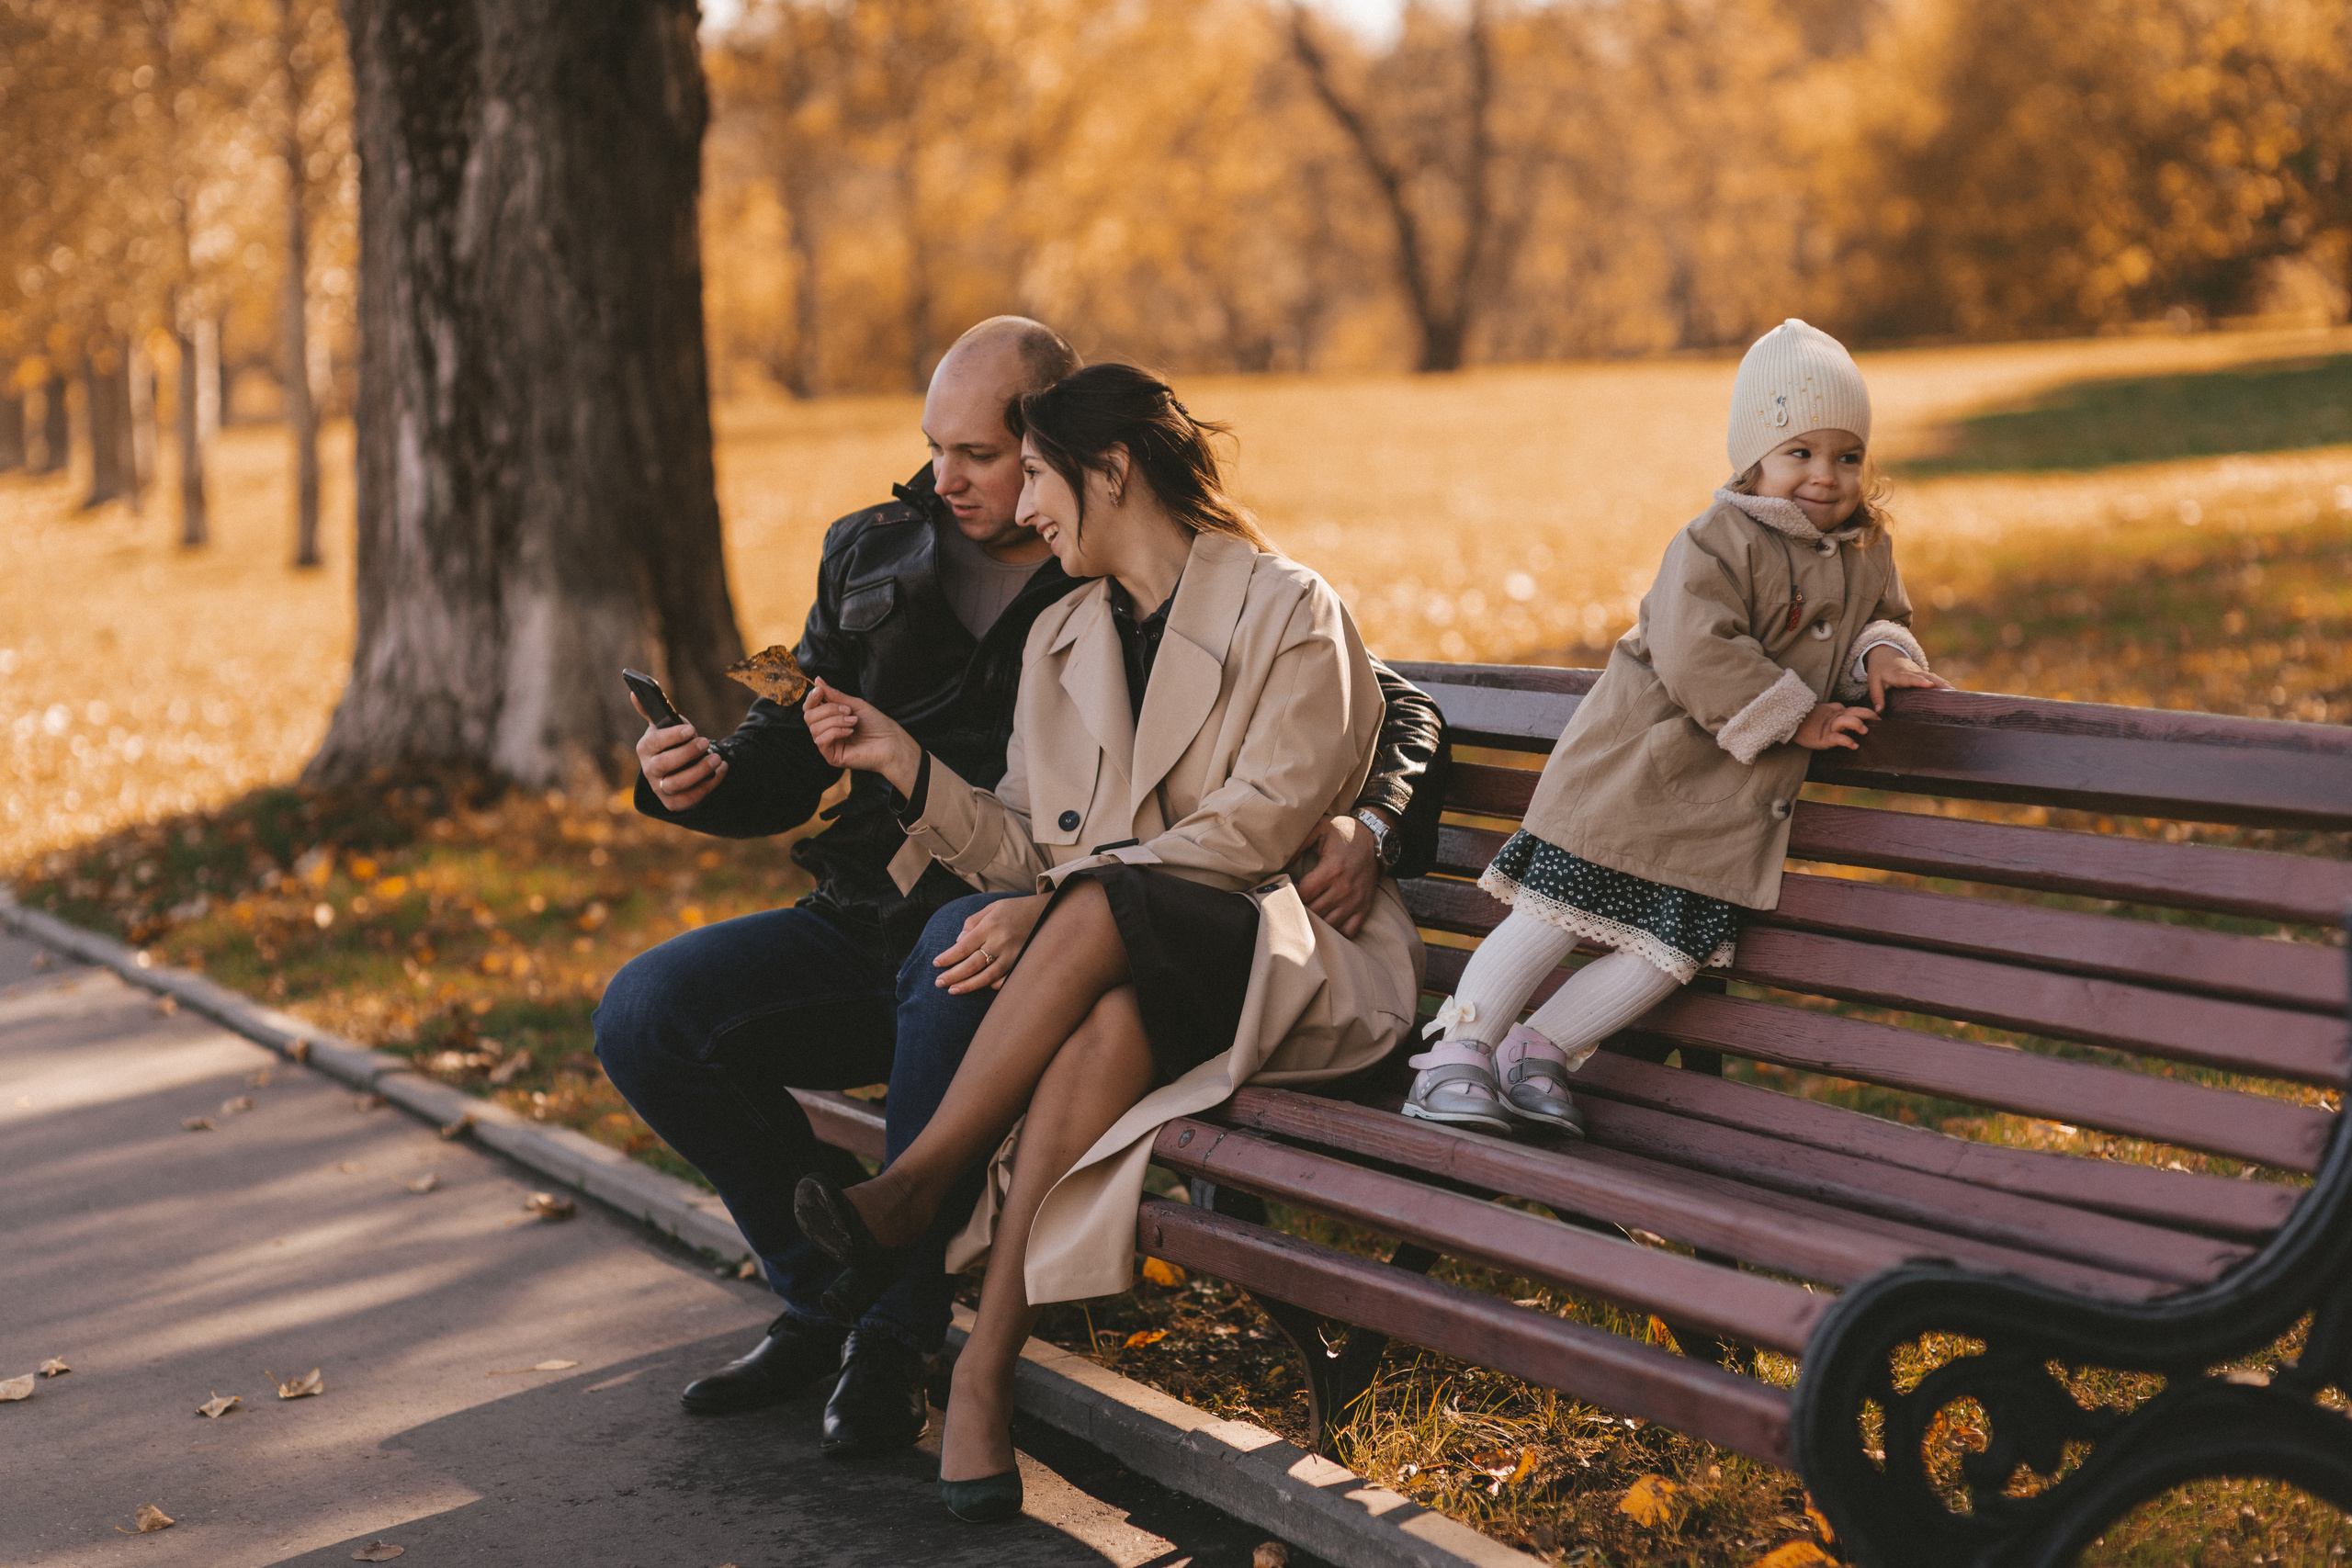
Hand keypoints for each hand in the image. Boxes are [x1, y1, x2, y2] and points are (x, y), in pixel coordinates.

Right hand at [632, 693, 727, 810]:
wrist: (675, 771)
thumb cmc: (671, 743)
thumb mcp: (663, 727)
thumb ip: (652, 710)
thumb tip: (634, 692)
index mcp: (645, 748)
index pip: (654, 743)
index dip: (672, 737)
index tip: (691, 730)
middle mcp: (649, 770)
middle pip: (663, 765)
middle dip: (687, 753)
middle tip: (706, 743)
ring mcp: (660, 788)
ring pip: (676, 784)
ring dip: (699, 771)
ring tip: (717, 758)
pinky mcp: (674, 803)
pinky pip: (691, 798)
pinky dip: (710, 784)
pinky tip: (721, 769)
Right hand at [802, 678, 921, 792]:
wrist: (891, 743)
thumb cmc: (877, 724)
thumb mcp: (854, 705)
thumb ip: (835, 695)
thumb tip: (817, 680)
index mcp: (829, 719)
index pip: (809, 708)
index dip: (811, 698)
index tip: (820, 691)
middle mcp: (826, 732)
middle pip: (809, 716)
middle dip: (828, 709)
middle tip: (849, 711)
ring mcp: (828, 745)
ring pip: (814, 728)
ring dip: (835, 720)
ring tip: (853, 721)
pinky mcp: (831, 757)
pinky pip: (821, 740)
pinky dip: (835, 732)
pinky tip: (850, 731)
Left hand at [932, 893, 1051, 993]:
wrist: (1050, 911)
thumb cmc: (1017, 909)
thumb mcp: (993, 907)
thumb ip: (973, 922)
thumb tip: (958, 941)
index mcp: (991, 926)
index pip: (964, 946)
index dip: (948, 957)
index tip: (936, 964)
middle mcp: (1001, 942)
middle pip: (972, 964)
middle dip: (953, 975)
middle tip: (938, 983)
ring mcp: (1013, 955)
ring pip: (987, 976)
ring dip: (968, 985)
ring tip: (953, 990)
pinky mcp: (1023, 963)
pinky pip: (1006, 980)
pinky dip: (993, 985)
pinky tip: (982, 987)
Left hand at [1295, 811, 1383, 937]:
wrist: (1375, 838)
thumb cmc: (1344, 833)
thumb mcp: (1320, 828)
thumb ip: (1299, 844)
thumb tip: (1281, 864)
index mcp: (1332, 869)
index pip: (1304, 894)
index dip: (1292, 894)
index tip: (1288, 890)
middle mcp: (1345, 888)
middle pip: (1315, 911)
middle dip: (1302, 909)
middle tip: (1294, 904)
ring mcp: (1356, 900)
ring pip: (1330, 924)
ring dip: (1317, 922)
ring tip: (1308, 914)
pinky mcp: (1365, 907)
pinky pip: (1349, 931)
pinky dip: (1337, 931)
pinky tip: (1327, 924)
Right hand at [1794, 702, 1873, 750]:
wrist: (1790, 725)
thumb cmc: (1806, 721)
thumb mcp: (1822, 713)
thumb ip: (1834, 709)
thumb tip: (1843, 708)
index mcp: (1836, 712)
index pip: (1855, 709)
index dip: (1868, 713)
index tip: (1878, 718)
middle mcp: (1835, 717)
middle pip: (1854, 711)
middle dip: (1868, 715)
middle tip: (1878, 721)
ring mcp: (1829, 727)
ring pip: (1846, 721)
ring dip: (1857, 724)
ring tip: (1864, 730)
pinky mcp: (1824, 738)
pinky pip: (1837, 738)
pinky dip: (1846, 741)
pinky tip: (1854, 745)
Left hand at [1864, 644, 1953, 711]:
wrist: (1885, 653)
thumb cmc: (1879, 669)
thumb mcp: (1873, 681)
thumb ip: (1876, 696)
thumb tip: (1879, 712)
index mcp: (1898, 673)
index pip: (1910, 677)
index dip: (1920, 681)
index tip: (1930, 685)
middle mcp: (1911, 671)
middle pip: (1926, 676)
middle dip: (1938, 683)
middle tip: (1951, 691)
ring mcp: (1919, 671)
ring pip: (1933, 676)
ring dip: (1944, 683)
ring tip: (1955, 693)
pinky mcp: (1923, 674)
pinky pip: (1934, 678)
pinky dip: (1943, 683)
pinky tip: (1953, 692)